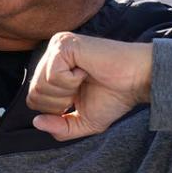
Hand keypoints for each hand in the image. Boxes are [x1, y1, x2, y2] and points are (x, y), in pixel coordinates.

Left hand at [27, 32, 151, 140]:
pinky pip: (52, 76)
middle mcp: (51, 54)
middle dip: (60, 102)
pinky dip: (72, 81)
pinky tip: (86, 70)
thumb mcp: (84, 121)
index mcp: (52, 68)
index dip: (56, 109)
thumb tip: (36, 123)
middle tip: (82, 88)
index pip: (33, 98)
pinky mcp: (64, 44)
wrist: (137, 80)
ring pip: (41, 85)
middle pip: (33, 93)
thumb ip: (60, 128)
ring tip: (85, 78)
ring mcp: (57, 46)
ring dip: (67, 91)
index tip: (79, 98)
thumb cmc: (114, 96)